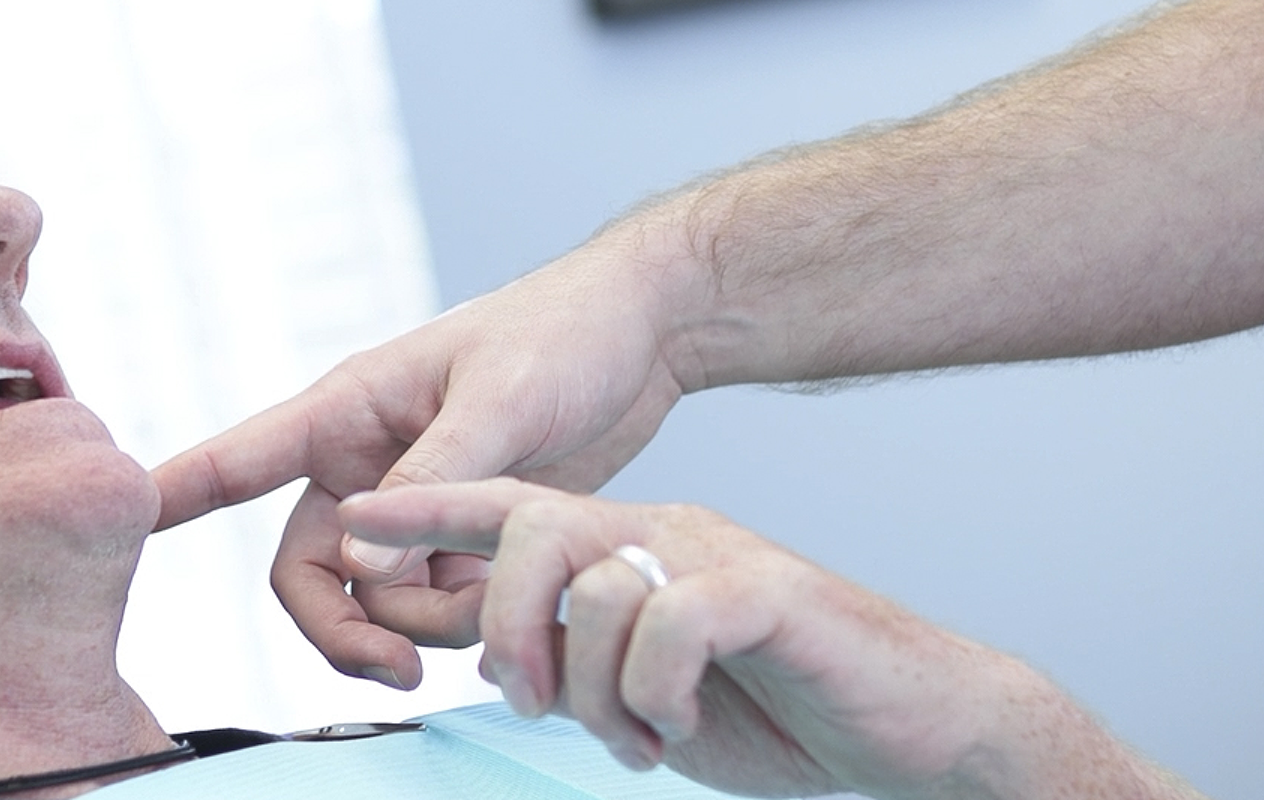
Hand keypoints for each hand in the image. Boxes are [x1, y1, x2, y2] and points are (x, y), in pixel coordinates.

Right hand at [149, 250, 694, 686]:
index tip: (124, 519)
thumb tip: (366, 568)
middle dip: (348, 630)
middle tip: (405, 667)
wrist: (646, 336)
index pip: (239, 459)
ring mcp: (411, 506)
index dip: (176, 495)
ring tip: (508, 597)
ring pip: (378, 604)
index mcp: (349, 411)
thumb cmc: (566, 334)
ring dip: (431, 622)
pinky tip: (524, 592)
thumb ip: (435, 481)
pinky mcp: (460, 535)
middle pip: (309, 576)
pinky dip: (470, 615)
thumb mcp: (502, 400)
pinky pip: (436, 605)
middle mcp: (365, 465)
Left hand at [337, 479, 1196, 799]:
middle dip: (506, 623)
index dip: (430, 515)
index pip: (510, 510)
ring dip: (597, 688)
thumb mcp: (647, 694)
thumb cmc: (782, 709)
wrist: (909, 725)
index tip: (354, 527)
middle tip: (531, 699)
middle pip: (535, 529)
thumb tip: (514, 673)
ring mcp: (717, 555)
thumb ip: (582, 670)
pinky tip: (682, 722)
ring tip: (638, 736)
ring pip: (596, 585)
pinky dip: (658, 690)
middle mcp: (664, 535)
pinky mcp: (769, 592)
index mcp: (629, 550)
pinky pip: (672, 622)